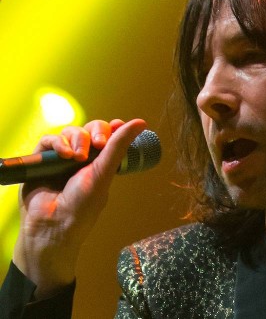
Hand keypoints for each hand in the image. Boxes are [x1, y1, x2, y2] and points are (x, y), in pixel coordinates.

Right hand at [12, 118, 146, 298]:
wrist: (52, 225)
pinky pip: (48, 141)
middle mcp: (81, 158)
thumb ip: (118, 146)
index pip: (107, 134)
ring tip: (78, 156)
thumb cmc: (81, 206)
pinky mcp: (41, 160)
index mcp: (100, 162)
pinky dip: (57, 143)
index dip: (112, 127)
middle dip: (97, 131)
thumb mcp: (104, 173)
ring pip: (70, 132)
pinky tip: (65, 154)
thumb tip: (141, 122)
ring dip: (77, 138)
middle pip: (90, 129)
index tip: (118, 125)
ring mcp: (60, 158)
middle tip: (99, 143)